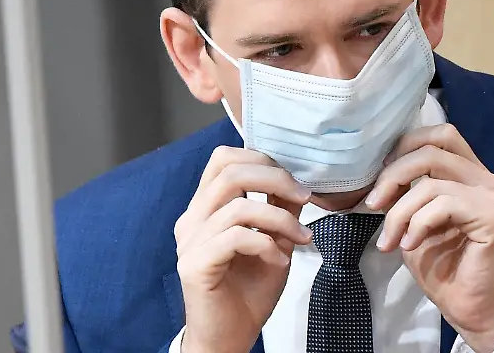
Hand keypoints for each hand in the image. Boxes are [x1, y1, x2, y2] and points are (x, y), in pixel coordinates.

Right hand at [175, 146, 311, 352]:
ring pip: (238, 206)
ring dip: (280, 218)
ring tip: (300, 238)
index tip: (294, 181)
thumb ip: (277, 210)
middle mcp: (192, 219)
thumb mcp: (272, 242)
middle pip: (229, 170)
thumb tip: (295, 183)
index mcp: (205, 208)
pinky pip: (235, 238)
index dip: (261, 159)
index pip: (224, 159)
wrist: (228, 338)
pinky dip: (266, 244)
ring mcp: (190, 241)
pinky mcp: (195, 264)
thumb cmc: (247, 293)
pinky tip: (279, 259)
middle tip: (304, 197)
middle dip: (275, 178)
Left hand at [365, 124, 493, 352]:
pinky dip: (417, 223)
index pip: (439, 135)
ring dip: (399, 211)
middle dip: (394, 174)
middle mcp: (485, 178)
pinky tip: (409, 245)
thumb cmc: (443, 268)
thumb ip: (406, 192)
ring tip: (389, 239)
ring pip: (431, 182)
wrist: (470, 309)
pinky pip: (443, 204)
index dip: (404, 148)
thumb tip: (379, 173)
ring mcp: (492, 196)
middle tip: (373, 204)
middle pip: (433, 148)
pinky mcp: (493, 216)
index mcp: (469, 174)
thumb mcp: (413, 221)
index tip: (380, 179)